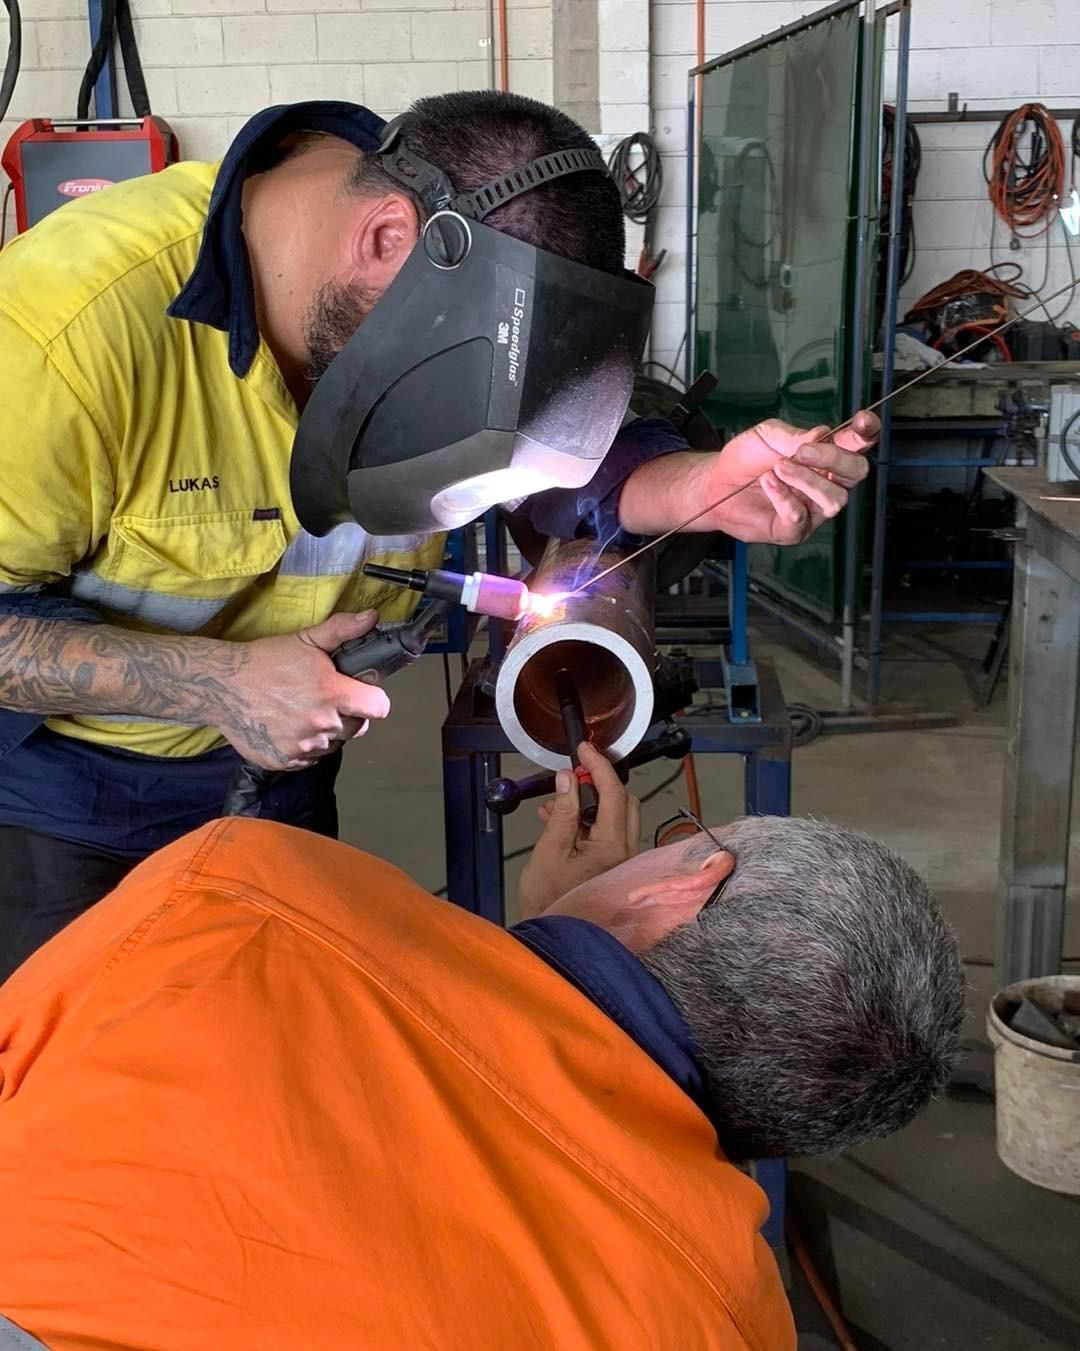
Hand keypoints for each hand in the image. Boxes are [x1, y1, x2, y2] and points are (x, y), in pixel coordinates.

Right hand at [221, 611, 389, 769]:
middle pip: (357, 727)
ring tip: (303, 711)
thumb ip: (342, 630)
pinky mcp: (286, 760)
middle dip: (348, 714)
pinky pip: (310, 757)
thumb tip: (371, 617)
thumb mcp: (305, 639)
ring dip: (325, 731)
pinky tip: (289, 725)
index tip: (362, 694)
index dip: (373, 699)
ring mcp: (303, 746)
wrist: (222, 686)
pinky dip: (304, 745)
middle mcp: (321, 724)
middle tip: (324, 699)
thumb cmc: (264, 662)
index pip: (378, 707)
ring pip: (333, 744)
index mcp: (331, 693)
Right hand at [517, 742, 640, 920]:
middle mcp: (627, 853)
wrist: (555, 939)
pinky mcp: (617, 868)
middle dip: (600, 783)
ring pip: (618, 818)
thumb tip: (568, 779)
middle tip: (573, 774)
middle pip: (624, 802)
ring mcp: (625, 862)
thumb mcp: (549, 851)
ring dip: (592, 803)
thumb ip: (562, 812)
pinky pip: (609, 834)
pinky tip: (562, 821)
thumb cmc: (549, 901)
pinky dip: (590, 822)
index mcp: (613, 848)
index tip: (584, 749)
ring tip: (557, 803)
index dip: (598, 766)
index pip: (614, 793)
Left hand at [699, 410, 877, 544]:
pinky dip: (784, 498)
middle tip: (802, 451)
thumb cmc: (746, 459)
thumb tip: (821, 434)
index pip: (858, 444)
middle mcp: (826, 482)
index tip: (860, 421)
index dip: (867, 432)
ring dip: (806, 480)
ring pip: (834, 498)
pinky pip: (801, 518)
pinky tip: (769, 484)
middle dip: (834, 458)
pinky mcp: (794, 530)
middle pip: (856, 472)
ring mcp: (813, 509)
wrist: (717, 483)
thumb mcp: (767, 435)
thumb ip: (794, 435)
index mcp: (826, 455)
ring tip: (777, 468)